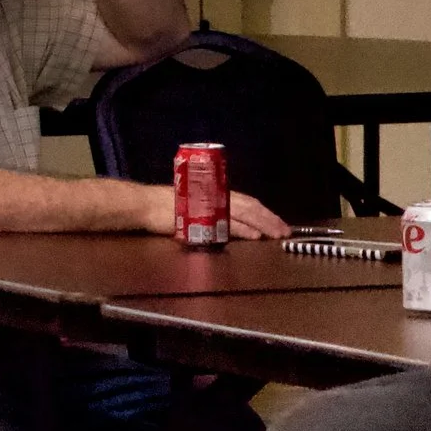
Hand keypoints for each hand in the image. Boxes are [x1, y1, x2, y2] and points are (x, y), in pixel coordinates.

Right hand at [134, 182, 291, 240]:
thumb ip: (214, 212)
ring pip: (242, 215)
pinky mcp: (201, 218)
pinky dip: (241, 230)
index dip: (266, 213)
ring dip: (261, 224)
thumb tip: (238, 225)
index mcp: (217, 194)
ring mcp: (209, 207)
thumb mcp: (195, 205)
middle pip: (250, 207)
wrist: (144, 204)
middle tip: (285, 231)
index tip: (280, 224)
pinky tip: (254, 236)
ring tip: (276, 234)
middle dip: (269, 220)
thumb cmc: (167, 205)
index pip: (248, 202)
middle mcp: (216, 198)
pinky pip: (225, 225)